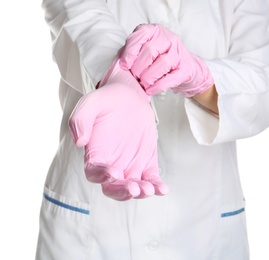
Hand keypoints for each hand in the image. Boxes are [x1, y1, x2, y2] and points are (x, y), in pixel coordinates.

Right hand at [69, 60, 168, 200]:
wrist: (130, 96)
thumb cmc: (107, 100)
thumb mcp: (91, 103)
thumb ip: (81, 119)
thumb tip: (79, 142)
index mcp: (95, 153)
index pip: (93, 172)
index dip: (101, 176)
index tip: (113, 172)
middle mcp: (111, 163)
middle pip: (113, 187)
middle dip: (123, 192)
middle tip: (134, 188)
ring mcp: (129, 164)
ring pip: (133, 186)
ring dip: (141, 191)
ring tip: (150, 189)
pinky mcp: (146, 162)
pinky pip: (150, 178)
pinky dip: (156, 186)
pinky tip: (162, 189)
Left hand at [119, 24, 213, 96]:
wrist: (185, 68)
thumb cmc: (159, 59)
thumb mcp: (144, 51)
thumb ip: (131, 53)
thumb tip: (120, 63)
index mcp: (155, 31)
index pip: (141, 35)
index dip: (130, 51)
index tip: (124, 65)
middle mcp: (168, 39)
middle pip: (150, 51)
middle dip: (138, 67)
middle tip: (134, 77)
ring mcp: (179, 53)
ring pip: (162, 63)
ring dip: (148, 77)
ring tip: (143, 84)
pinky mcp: (185, 69)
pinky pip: (171, 78)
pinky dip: (158, 86)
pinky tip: (150, 90)